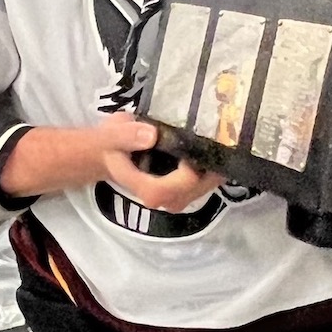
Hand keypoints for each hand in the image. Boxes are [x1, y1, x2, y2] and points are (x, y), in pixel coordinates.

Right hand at [98, 116, 224, 212]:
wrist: (112, 155)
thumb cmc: (112, 145)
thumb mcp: (110, 135)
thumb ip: (125, 136)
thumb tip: (151, 135)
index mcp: (144, 188)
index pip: (166, 191)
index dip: (184, 175)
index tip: (191, 149)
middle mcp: (165, 197)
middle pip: (195, 188)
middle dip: (210, 163)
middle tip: (217, 133)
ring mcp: (178, 195)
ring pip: (207, 184)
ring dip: (218, 161)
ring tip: (221, 134)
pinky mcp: (187, 188)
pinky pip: (209, 178)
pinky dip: (217, 161)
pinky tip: (219, 140)